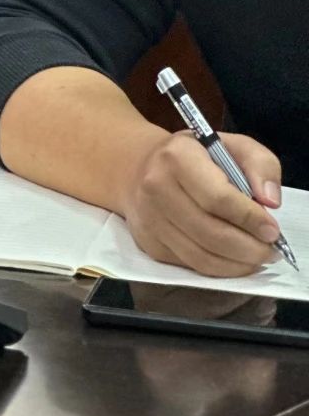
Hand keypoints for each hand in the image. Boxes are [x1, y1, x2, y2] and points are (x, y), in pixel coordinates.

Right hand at [119, 129, 284, 276]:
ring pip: (202, 257)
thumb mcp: (231, 145)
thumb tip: (270, 201)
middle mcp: (157, 188)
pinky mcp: (149, 243)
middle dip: (250, 248)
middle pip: (211, 233)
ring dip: (238, 264)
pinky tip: (234, 259)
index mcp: (178, 157)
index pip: (218, 198)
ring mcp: (150, 219)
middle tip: (270, 250)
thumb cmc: (195, 156)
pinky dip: (220, 269)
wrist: (141, 166)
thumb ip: (260, 164)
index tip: (273, 230)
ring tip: (257, 257)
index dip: (250, 219)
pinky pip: (191, 266)